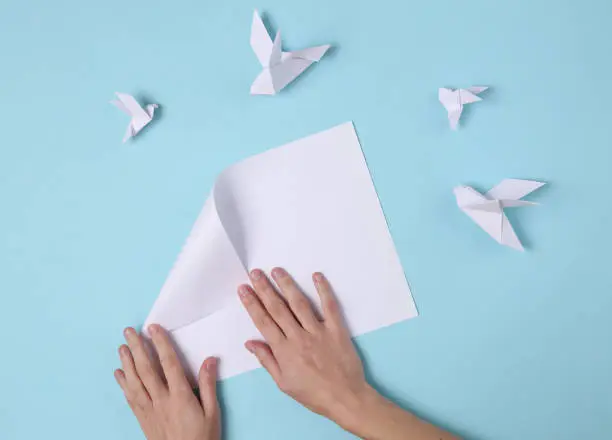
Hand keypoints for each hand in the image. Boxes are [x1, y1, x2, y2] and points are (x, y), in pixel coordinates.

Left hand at [114, 325, 219, 439]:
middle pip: (146, 369)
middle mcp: (161, 400)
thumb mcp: (213, 412)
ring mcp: (149, 410)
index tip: (153, 328)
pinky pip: (130, 398)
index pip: (168, 364)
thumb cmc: (202, 438)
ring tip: (122, 347)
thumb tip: (210, 359)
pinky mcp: (143, 419)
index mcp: (180, 396)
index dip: (161, 344)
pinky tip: (119, 373)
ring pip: (134, 382)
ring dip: (127, 363)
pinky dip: (123, 384)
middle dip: (137, 348)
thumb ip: (208, 385)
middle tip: (129, 331)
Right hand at [238, 268, 371, 428]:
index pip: (264, 322)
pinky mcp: (337, 329)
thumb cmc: (313, 394)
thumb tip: (250, 342)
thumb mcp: (283, 383)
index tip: (243, 289)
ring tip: (277, 270)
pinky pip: (329, 306)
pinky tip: (316, 276)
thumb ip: (267, 360)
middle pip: (278, 308)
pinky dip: (324, 290)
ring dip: (287, 285)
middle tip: (255, 273)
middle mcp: (299, 337)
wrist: (345, 398)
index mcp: (284, 350)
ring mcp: (318, 331)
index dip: (252, 304)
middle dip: (264, 288)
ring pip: (299, 303)